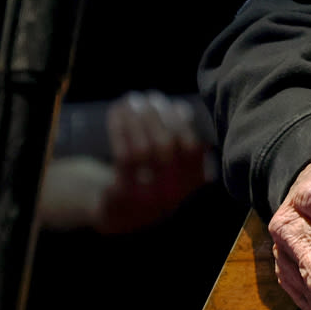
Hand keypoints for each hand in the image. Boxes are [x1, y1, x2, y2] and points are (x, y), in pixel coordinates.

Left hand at [37, 91, 212, 231]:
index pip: (193, 148)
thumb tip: (182, 109)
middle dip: (157, 115)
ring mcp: (146, 198)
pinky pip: (122, 157)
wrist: (120, 213)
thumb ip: (182, 141)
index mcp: (192, 184)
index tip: (173, 104)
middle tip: (149, 97)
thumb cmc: (152, 178)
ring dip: (136, 119)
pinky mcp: (120, 197)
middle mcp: (173, 194)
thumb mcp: (175, 166)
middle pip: (166, 146)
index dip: (183, 123)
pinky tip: (117, 113)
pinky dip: (119, 130)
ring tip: (132, 100)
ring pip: (142, 150)